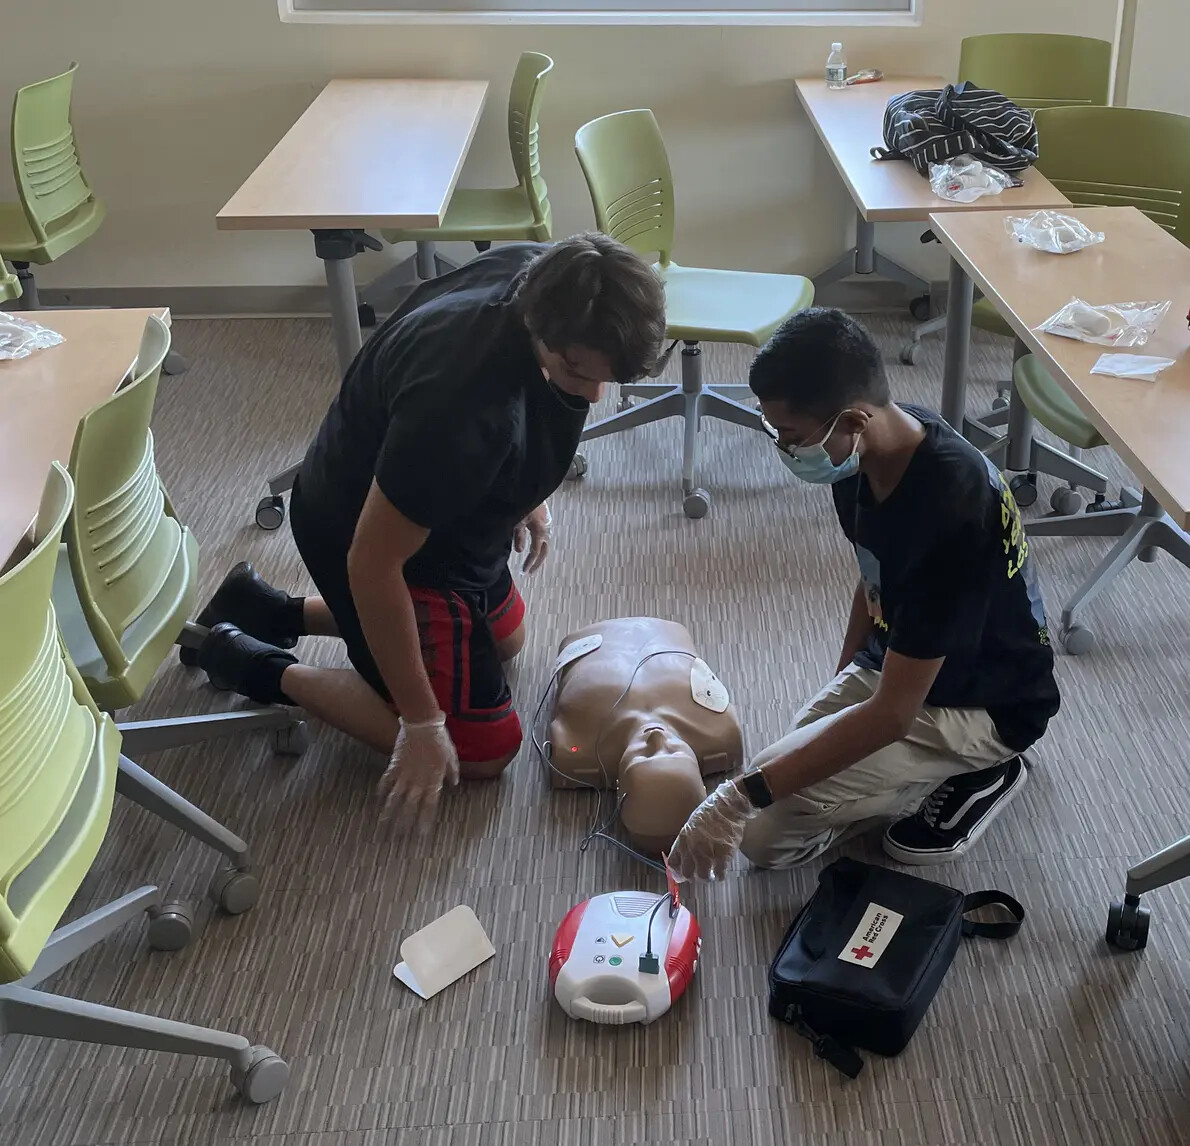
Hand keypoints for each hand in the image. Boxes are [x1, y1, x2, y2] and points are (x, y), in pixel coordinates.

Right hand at [377, 715, 459, 830]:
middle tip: (399, 836)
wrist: (422, 722)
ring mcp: (405, 774)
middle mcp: (418, 780)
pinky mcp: (395, 765)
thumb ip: (453, 771)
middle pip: (410, 806)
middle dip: (404, 822)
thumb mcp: (451, 755)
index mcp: (433, 779)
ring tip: (383, 824)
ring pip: (396, 797)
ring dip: (390, 812)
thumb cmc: (440, 738)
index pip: (429, 805)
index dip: (424, 820)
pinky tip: (378, 799)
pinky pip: (386, 781)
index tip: (421, 833)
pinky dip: (382, 790)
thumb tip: (454, 783)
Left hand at [513, 502, 551, 574]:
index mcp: (540, 530)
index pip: (536, 551)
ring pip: (544, 543)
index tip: (523, 571)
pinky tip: (530, 545)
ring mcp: (546, 523)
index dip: (530, 562)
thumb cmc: (522, 501)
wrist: (530, 484)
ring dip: (538, 553)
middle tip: (529, 571)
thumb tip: (519, 550)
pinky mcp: (543, 519)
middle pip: (544, 550)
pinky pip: (542, 535)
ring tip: (531, 561)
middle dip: (537, 562)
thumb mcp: (517, 519)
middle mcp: (546, 528)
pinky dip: (537, 543)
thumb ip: (518, 536)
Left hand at [668, 779, 755, 881]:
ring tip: (711, 874)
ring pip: (703, 877)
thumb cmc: (711, 812)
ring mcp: (708, 853)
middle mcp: (693, 848)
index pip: (673, 863)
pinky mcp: (723, 855)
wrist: (728, 806)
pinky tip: (721, 872)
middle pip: (687, 874)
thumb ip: (687, 840)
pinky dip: (719, 876)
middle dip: (692, 876)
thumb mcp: (692, 824)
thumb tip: (685, 855)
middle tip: (698, 873)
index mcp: (683, 839)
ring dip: (707, 878)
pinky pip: (719, 874)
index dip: (677, 871)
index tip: (681, 875)